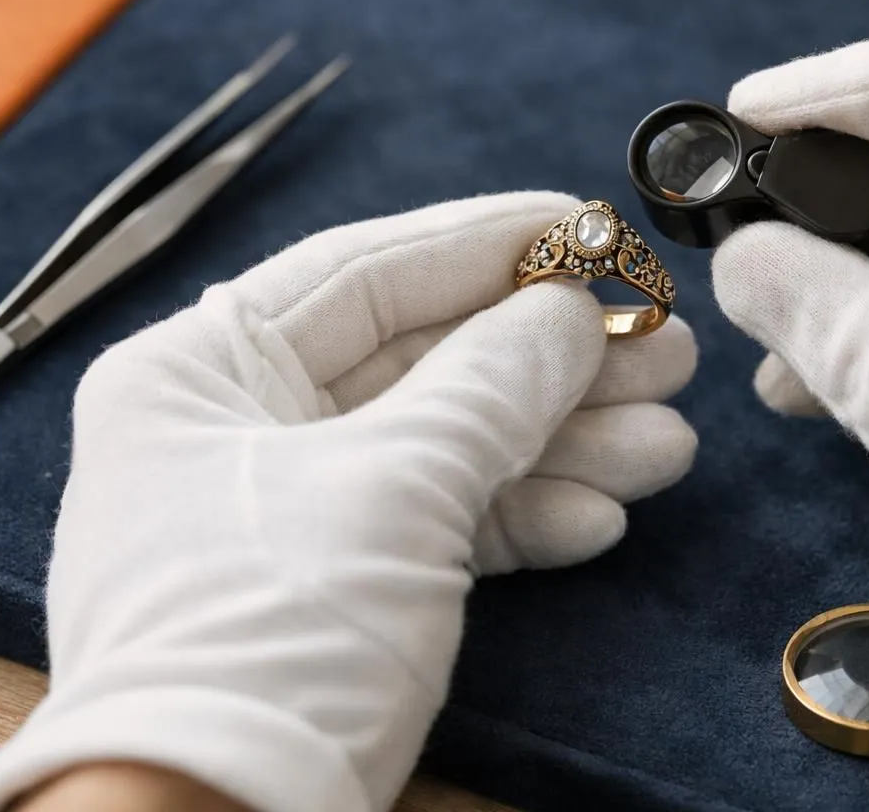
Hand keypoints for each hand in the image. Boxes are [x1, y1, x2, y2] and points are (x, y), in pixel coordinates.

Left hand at [0, 192, 697, 811]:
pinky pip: (438, 525)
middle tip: (662, 347)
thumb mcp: (397, 484)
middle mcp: (236, 430)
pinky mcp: (334, 590)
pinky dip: (520, 518)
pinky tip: (601, 515)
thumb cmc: (270, 639)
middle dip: (550, 362)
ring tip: (668, 443)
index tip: (593, 229)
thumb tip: (568, 312)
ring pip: (444, 447)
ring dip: (560, 445)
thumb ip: (494, 380)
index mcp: (200, 369)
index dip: (491, 243)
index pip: (366, 270)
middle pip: (421, 361)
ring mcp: (289, 515)